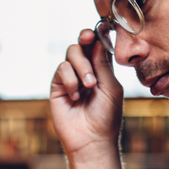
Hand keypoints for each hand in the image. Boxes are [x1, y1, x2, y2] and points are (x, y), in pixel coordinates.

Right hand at [50, 30, 125, 168]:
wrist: (91, 140)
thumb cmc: (107, 116)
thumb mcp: (111, 87)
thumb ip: (103, 64)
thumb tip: (97, 39)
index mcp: (102, 70)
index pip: (97, 45)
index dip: (97, 35)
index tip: (99, 29)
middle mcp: (85, 71)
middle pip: (82, 44)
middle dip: (85, 40)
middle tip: (88, 38)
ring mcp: (71, 78)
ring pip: (71, 54)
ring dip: (81, 66)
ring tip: (88, 85)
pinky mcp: (58, 87)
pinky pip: (61, 70)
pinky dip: (70, 79)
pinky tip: (76, 96)